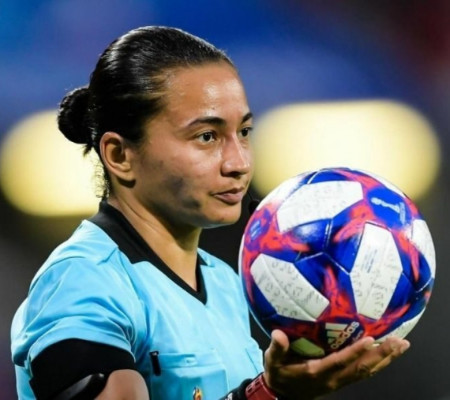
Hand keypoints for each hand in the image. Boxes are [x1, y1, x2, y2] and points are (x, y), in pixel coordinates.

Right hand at [263, 329, 409, 399]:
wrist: (284, 395)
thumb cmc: (279, 374)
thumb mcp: (273, 362)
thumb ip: (277, 348)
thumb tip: (278, 334)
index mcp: (317, 371)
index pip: (339, 362)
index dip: (355, 352)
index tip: (370, 340)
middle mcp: (333, 378)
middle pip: (361, 368)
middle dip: (381, 355)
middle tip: (399, 342)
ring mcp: (340, 381)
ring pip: (367, 371)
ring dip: (385, 359)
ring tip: (401, 346)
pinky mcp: (343, 380)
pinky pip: (364, 372)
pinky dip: (379, 363)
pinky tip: (388, 353)